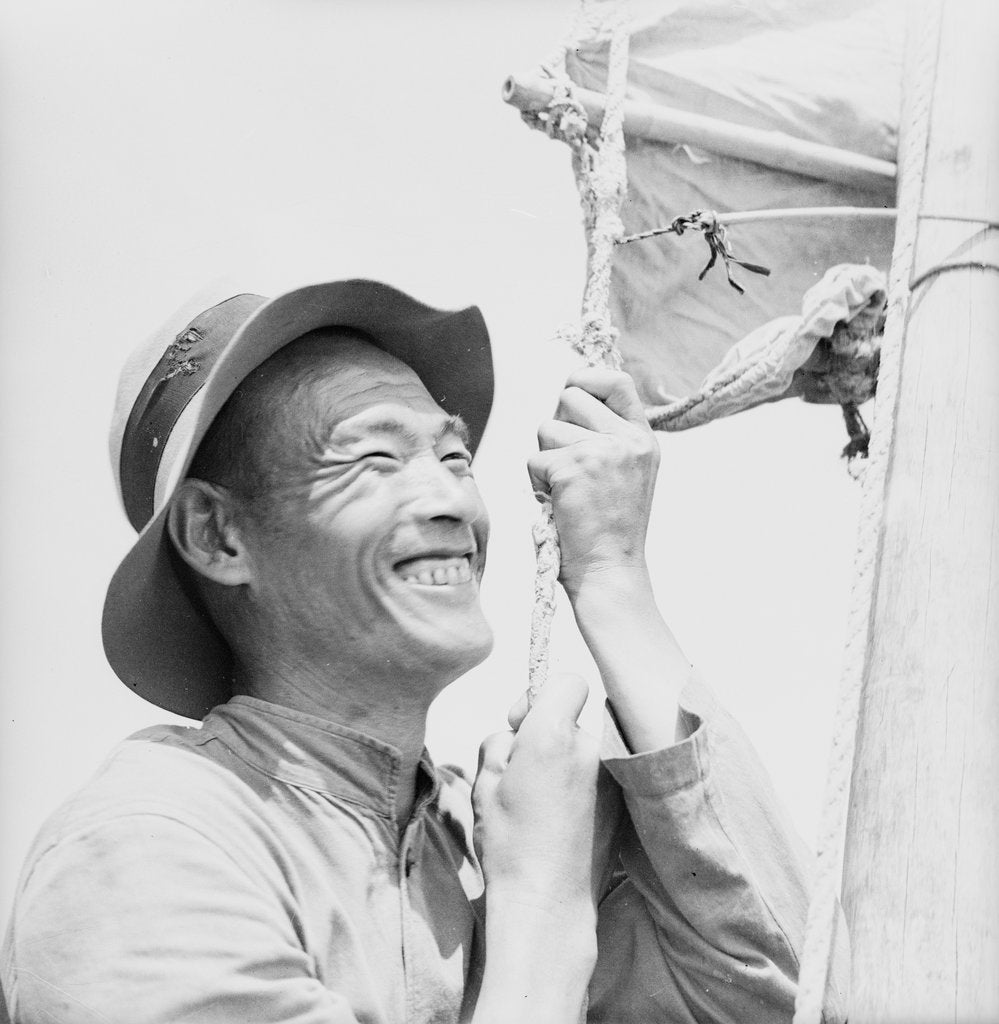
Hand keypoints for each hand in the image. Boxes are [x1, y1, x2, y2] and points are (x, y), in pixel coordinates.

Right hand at [472, 673, 603, 922]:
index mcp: (554, 734)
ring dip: (567, 762)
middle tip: (526, 774)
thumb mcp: (486, 779)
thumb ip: (504, 737)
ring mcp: (614, 774)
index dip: (542, 697)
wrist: (547, 901)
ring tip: (545, 805)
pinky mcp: (626, 800)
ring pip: (585, 748)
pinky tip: (566, 819)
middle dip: (550, 735)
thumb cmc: (509, 840)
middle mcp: (591, 746)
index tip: (523, 724)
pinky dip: (585, 786)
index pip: (568, 681)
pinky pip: (601, 775)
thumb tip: (521, 726)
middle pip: (573, 718)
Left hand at [527, 368, 659, 597]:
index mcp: (643, 438)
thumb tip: (569, 397)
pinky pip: (534, 459)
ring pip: (546, 427)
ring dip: (545, 458)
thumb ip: (607, 435)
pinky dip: (536, 483)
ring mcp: (602, 451)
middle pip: (570, 396)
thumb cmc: (609, 528)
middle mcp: (627, 439)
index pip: (616, 380)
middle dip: (557, 425)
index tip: (573, 400)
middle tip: (566, 462)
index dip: (587, 380)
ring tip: (565, 490)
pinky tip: (558, 503)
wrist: (610, 570)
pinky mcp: (573, 468)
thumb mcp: (625, 472)